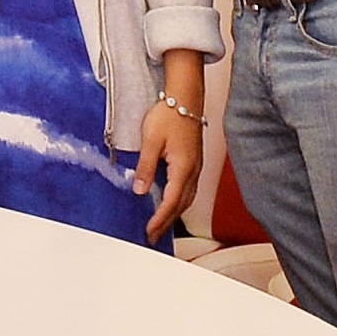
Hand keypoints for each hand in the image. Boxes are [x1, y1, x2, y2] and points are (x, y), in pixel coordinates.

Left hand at [135, 104, 206, 241]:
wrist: (185, 98)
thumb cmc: (169, 115)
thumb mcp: (151, 140)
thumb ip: (146, 167)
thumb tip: (140, 190)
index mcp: (183, 168)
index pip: (171, 202)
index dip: (160, 219)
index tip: (149, 231)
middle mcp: (194, 172)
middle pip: (181, 206)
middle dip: (167, 223)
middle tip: (153, 236)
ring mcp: (196, 168)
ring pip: (187, 199)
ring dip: (174, 214)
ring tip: (160, 225)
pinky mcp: (194, 163)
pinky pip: (189, 190)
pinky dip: (179, 202)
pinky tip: (170, 204)